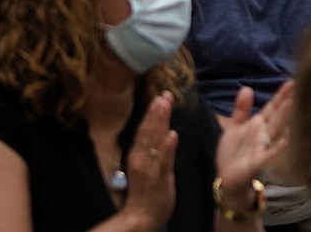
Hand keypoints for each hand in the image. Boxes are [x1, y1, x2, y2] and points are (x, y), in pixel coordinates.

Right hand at [123, 93, 180, 226]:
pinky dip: (167, 148)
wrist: (140, 217)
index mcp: (138, 155)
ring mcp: (149, 168)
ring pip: (154, 142)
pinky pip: (163, 161)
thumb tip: (166, 131)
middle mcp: (141, 159)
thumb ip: (157, 150)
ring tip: (165, 105)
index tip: (160, 96)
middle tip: (165, 94)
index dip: (153, 113)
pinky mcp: (158, 179)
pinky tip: (172, 135)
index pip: (145, 130)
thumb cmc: (146, 192)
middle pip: (148, 132)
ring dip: (160, 123)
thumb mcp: (150, 167)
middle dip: (157, 112)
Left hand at [217, 83, 290, 194]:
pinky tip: (288, 139)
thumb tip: (246, 88)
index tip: (292, 81)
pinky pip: (271, 152)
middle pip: (278, 115)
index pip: (273, 106)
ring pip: (276, 129)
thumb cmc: (233, 152)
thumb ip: (241, 109)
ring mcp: (264, 146)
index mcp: (259, 124)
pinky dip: (279, 146)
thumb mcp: (234, 127)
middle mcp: (265, 133)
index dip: (281, 94)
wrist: (227, 178)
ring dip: (285, 117)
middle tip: (300, 87)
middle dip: (287, 101)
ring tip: (294, 103)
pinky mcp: (259, 161)